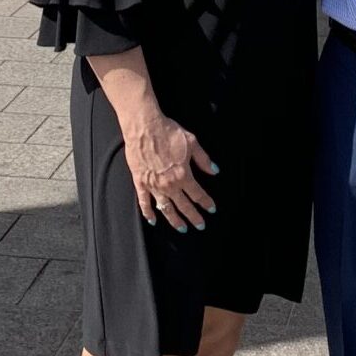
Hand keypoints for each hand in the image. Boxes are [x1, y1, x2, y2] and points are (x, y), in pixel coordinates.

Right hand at [117, 108, 217, 230]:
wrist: (145, 127)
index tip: (212, 209)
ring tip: (182, 228)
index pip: (197, 194)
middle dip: (193, 217)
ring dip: (175, 220)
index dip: (206, 203)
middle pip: (184, 206)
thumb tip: (215, 171)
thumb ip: (203, 159)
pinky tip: (153, 221)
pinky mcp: (141, 183)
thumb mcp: (192, 142)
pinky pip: (144, 203)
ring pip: (166, 209)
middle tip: (200, 225)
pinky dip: (148, 214)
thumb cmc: (168, 132)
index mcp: (183, 175)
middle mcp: (169, 184)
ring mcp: (154, 186)